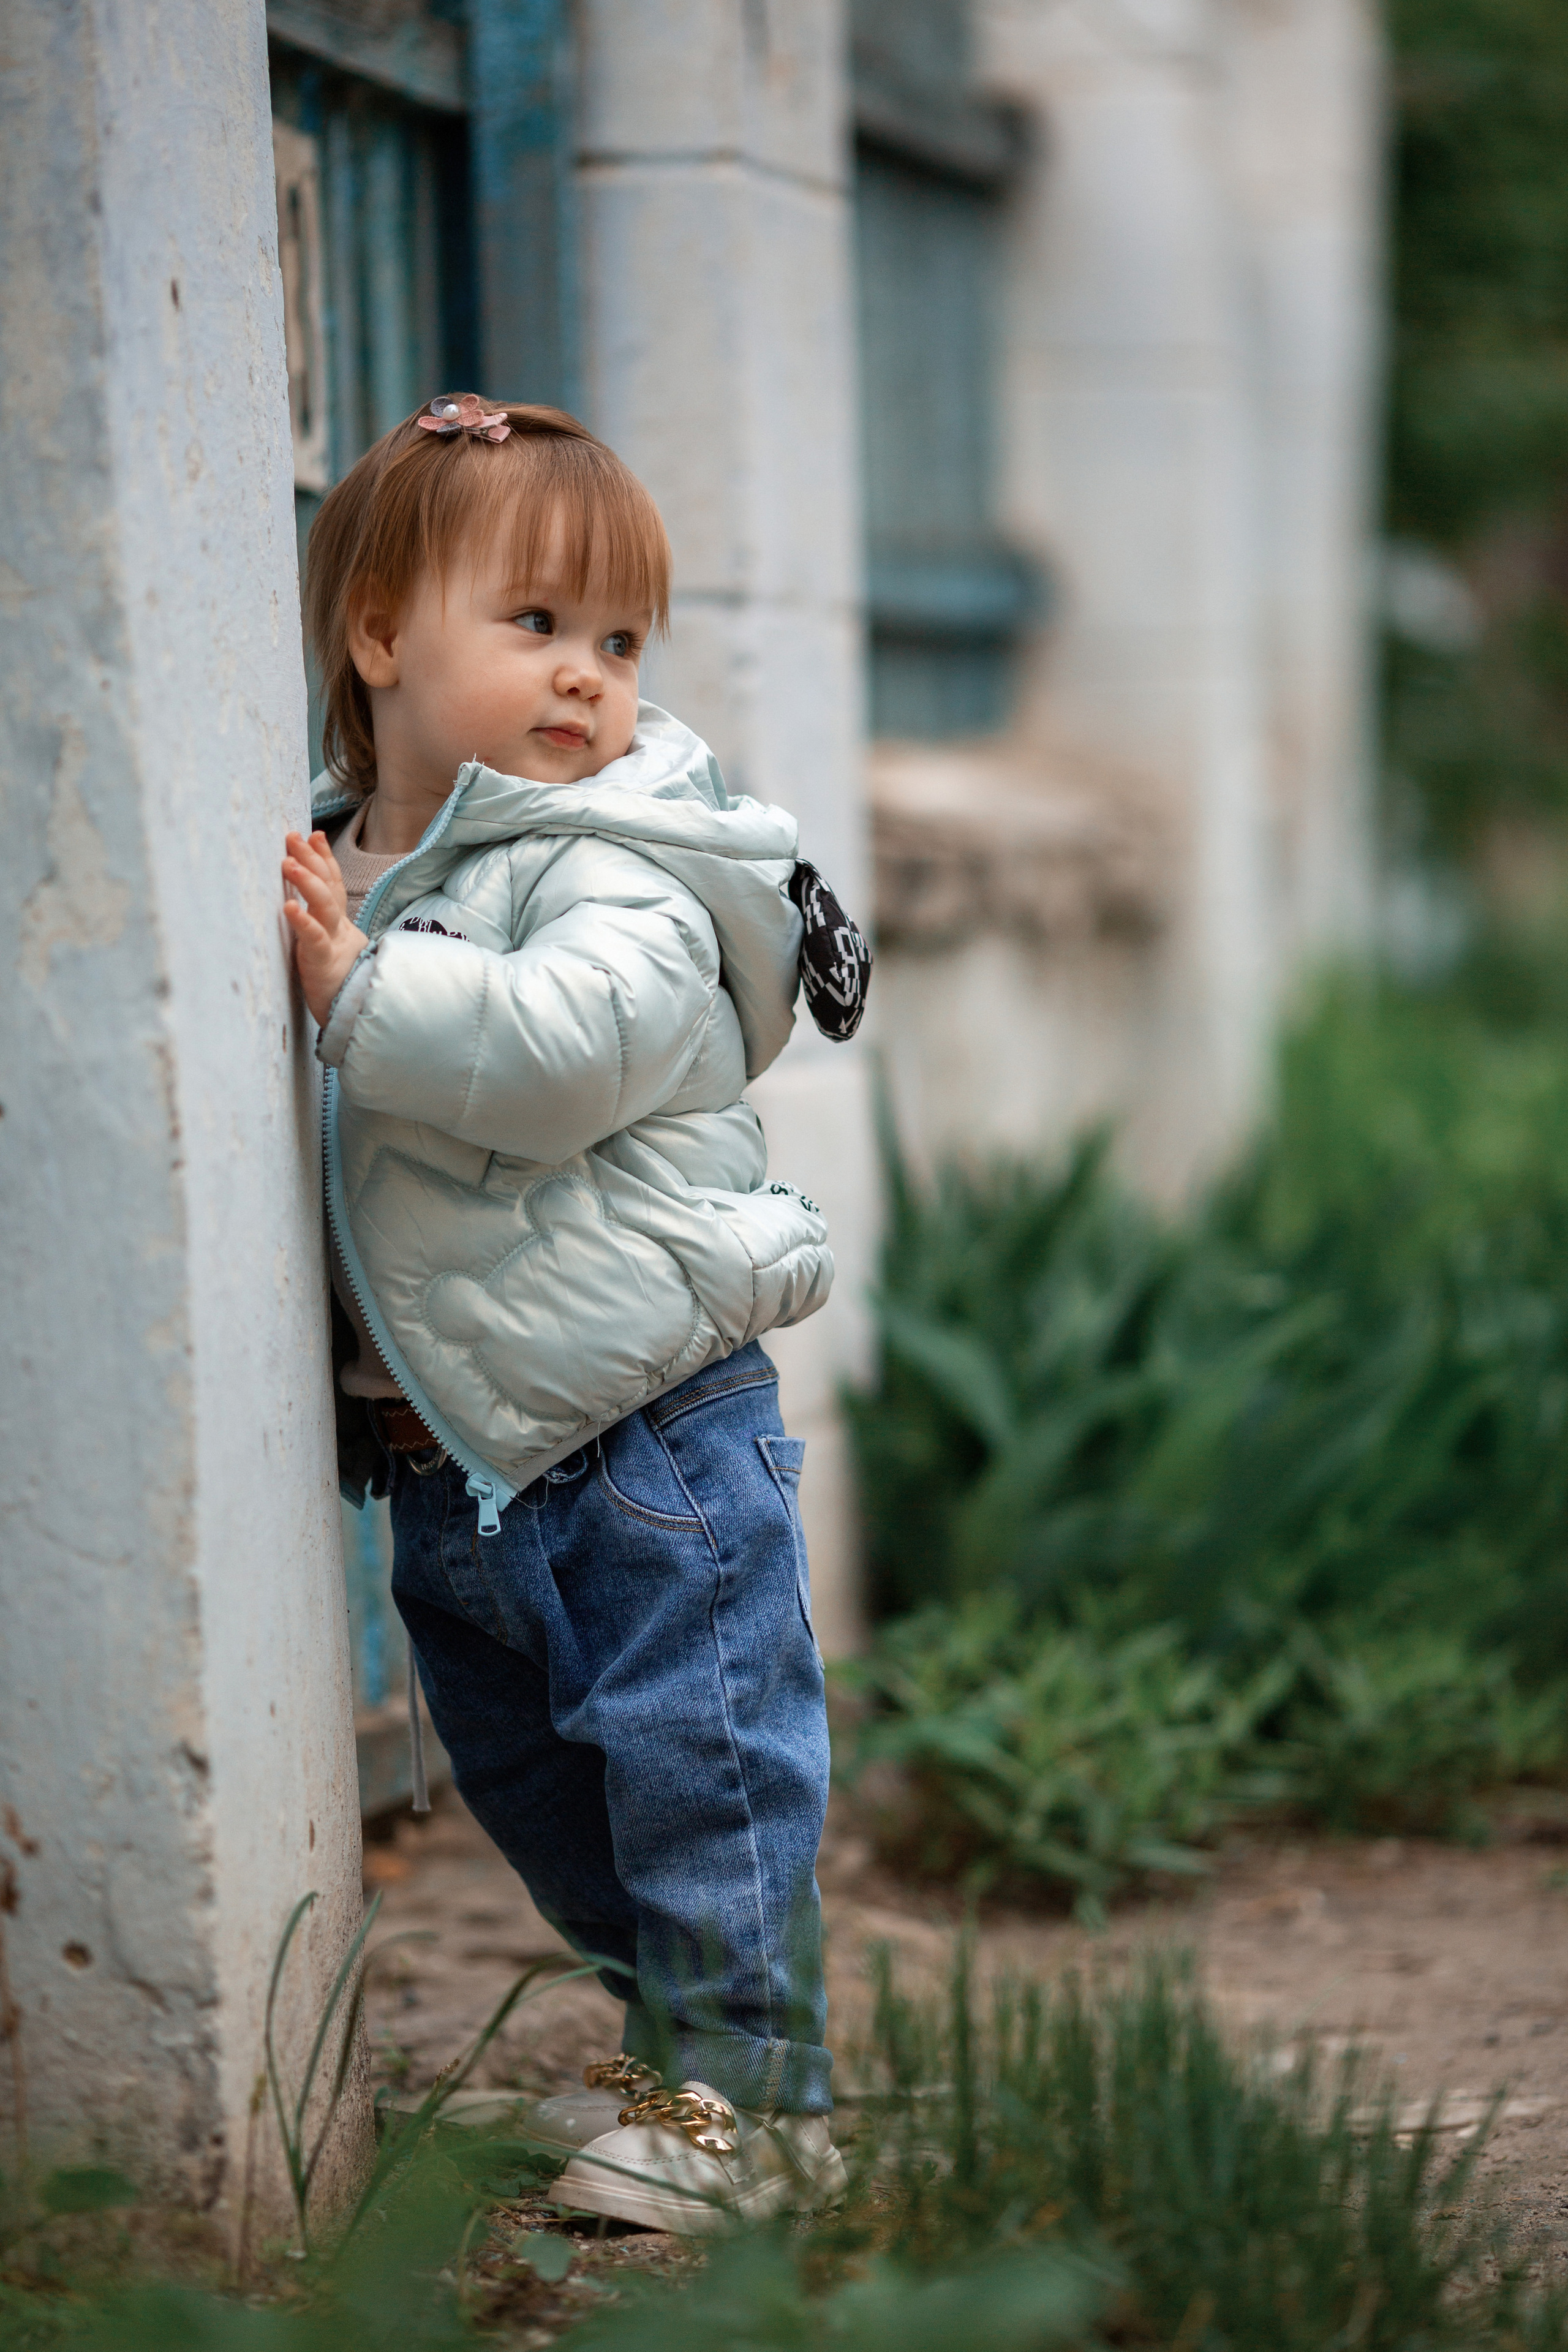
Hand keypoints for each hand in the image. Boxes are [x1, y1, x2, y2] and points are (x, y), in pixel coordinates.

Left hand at [282, 830, 368, 1027]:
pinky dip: (303, 921)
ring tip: (287, 861)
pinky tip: (288, 906)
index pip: (334, 883)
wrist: (355, 1018)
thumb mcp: (330, 949)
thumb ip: (320, 925)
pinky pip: (314, 939)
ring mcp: (333, 945)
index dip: (324, 858)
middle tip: (292, 837)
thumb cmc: (336, 985)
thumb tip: (302, 904)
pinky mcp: (323, 964)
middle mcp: (338, 929)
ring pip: (325, 906)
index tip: (313, 834)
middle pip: (328, 887)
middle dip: (311, 859)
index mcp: (339, 925)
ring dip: (307, 881)